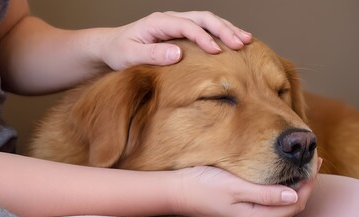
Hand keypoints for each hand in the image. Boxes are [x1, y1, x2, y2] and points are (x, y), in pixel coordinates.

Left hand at [98, 11, 251, 69]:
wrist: (111, 46)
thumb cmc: (119, 52)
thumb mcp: (130, 56)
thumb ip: (152, 55)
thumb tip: (178, 54)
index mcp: (159, 22)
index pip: (187, 26)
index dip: (203, 38)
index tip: (217, 52)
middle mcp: (171, 19)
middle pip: (203, 18)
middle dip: (224, 30)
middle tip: (242, 43)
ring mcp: (177, 24)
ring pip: (207, 21)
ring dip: (227, 29)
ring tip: (246, 40)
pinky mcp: (180, 32)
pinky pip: (204, 29)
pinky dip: (220, 34)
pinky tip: (233, 41)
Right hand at [171, 158, 322, 216]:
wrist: (178, 191)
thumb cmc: (204, 185)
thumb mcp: (235, 187)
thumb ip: (265, 194)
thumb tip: (294, 196)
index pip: (294, 204)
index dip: (308, 184)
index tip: (314, 162)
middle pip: (290, 207)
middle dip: (305, 185)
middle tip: (313, 161)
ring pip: (280, 206)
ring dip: (294, 187)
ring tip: (302, 168)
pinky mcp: (241, 213)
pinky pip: (269, 204)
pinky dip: (280, 191)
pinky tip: (281, 178)